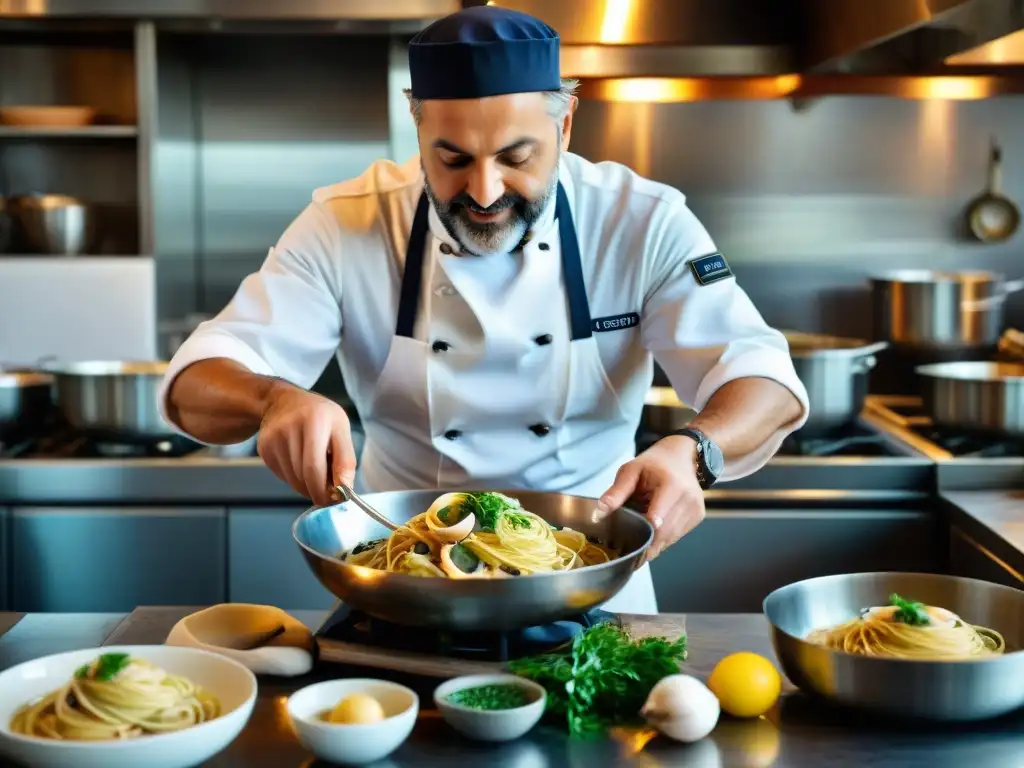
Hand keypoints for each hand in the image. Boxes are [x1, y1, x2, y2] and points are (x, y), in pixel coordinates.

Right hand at [256, 383, 356, 505]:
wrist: (283, 401)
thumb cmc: (319, 415)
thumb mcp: (340, 428)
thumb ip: (345, 460)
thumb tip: (345, 490)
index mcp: (314, 420)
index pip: (314, 467)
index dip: (323, 489)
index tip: (334, 499)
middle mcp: (289, 428)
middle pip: (302, 476)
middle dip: (317, 491)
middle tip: (328, 492)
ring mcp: (273, 439)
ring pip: (292, 480)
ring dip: (307, 485)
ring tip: (316, 470)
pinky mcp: (263, 449)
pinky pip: (282, 476)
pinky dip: (295, 478)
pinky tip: (300, 464)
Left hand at [597, 436, 705, 561]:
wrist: (681, 456)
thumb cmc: (654, 464)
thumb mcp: (631, 471)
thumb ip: (616, 492)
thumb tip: (598, 513)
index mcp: (672, 485)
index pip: (657, 519)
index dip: (642, 535)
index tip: (629, 548)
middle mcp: (688, 499)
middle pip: (663, 533)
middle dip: (645, 542)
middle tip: (627, 549)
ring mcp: (696, 509)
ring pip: (670, 539)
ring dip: (653, 542)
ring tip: (639, 537)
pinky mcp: (698, 517)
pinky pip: (677, 536)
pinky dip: (663, 538)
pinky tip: (653, 530)